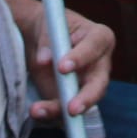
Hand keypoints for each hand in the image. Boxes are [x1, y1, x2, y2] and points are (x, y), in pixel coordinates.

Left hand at [21, 5, 114, 120]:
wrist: (40, 38)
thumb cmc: (51, 25)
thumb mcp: (49, 24)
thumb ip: (47, 40)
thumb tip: (44, 60)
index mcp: (99, 37)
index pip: (94, 46)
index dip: (81, 57)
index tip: (61, 67)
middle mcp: (99, 63)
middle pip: (99, 83)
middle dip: (86, 97)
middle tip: (71, 108)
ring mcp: (88, 83)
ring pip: (82, 102)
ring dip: (61, 109)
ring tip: (39, 110)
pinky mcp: (72, 97)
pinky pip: (64, 109)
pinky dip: (50, 112)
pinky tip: (37, 111)